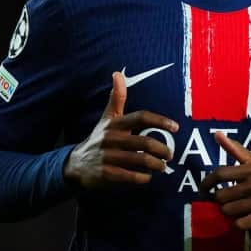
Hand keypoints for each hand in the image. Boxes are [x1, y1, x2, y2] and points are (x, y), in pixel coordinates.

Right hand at [64, 71, 178, 189]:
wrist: (75, 164)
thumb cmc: (99, 138)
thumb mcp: (107, 118)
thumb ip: (117, 98)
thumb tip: (117, 73)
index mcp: (114, 123)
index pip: (141, 117)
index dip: (160, 121)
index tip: (176, 127)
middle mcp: (110, 138)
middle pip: (144, 142)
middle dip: (162, 150)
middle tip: (170, 154)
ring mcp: (107, 157)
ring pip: (140, 160)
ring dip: (156, 165)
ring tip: (162, 166)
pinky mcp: (105, 174)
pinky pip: (130, 176)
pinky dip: (143, 178)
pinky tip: (147, 177)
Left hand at [200, 132, 250, 230]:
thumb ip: (235, 149)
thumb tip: (216, 134)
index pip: (220, 174)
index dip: (206, 183)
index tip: (203, 190)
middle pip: (221, 197)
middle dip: (222, 201)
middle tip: (229, 201)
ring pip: (228, 211)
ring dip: (229, 213)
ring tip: (238, 209)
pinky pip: (239, 224)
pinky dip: (238, 223)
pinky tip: (246, 218)